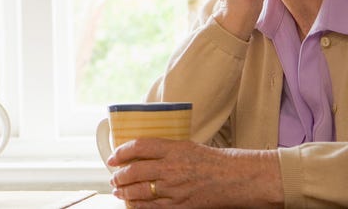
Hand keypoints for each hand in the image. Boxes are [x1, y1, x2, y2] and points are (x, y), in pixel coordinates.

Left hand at [108, 138, 280, 207]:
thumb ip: (164, 149)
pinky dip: (139, 206)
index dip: (121, 152)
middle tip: (113, 177)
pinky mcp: (180, 205)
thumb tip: (140, 153)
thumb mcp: (186, 146)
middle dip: (119, 176)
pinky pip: (152, 207)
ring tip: (118, 191)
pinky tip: (132, 204)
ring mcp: (174, 188)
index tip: (112, 157)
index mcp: (173, 148)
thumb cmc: (212, 161)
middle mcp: (171, 168)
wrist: (235, 178)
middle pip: (134, 171)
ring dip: (124, 192)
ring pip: (139, 191)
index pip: (138, 147)